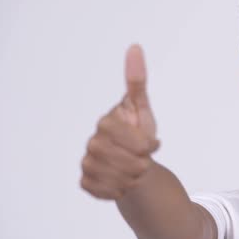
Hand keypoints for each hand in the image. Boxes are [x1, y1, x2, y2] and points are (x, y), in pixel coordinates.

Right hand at [81, 44, 159, 199]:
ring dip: (134, 178)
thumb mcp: (143, 108)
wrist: (133, 160)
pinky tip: (121, 181)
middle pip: (129, 164)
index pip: (137, 143)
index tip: (152, 144)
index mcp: (107, 122)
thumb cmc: (139, 132)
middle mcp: (93, 142)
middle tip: (143, 159)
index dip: (149, 147)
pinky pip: (106, 192)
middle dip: (143, 164)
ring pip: (119, 180)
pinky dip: (119, 191)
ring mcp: (87, 162)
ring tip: (134, 169)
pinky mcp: (86, 181)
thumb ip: (137, 81)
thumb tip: (135, 47)